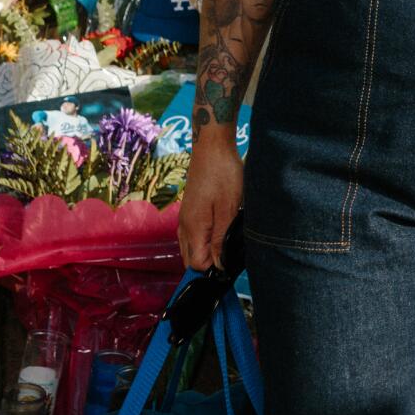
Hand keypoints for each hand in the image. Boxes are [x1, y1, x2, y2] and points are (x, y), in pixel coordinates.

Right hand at [179, 124, 243, 271]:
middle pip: (190, 259)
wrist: (212, 147)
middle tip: (230, 254)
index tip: (231, 260)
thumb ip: (220, 240)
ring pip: (190, 247)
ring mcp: (185, 218)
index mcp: (192, 228)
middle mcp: (184, 226)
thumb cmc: (223, 175)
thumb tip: (218, 266)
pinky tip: (219, 232)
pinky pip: (192, 235)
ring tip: (226, 244)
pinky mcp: (190, 210)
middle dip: (209, 263)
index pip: (196, 264)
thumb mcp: (227, 209)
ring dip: (206, 251)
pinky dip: (203, 240)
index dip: (214, 268)